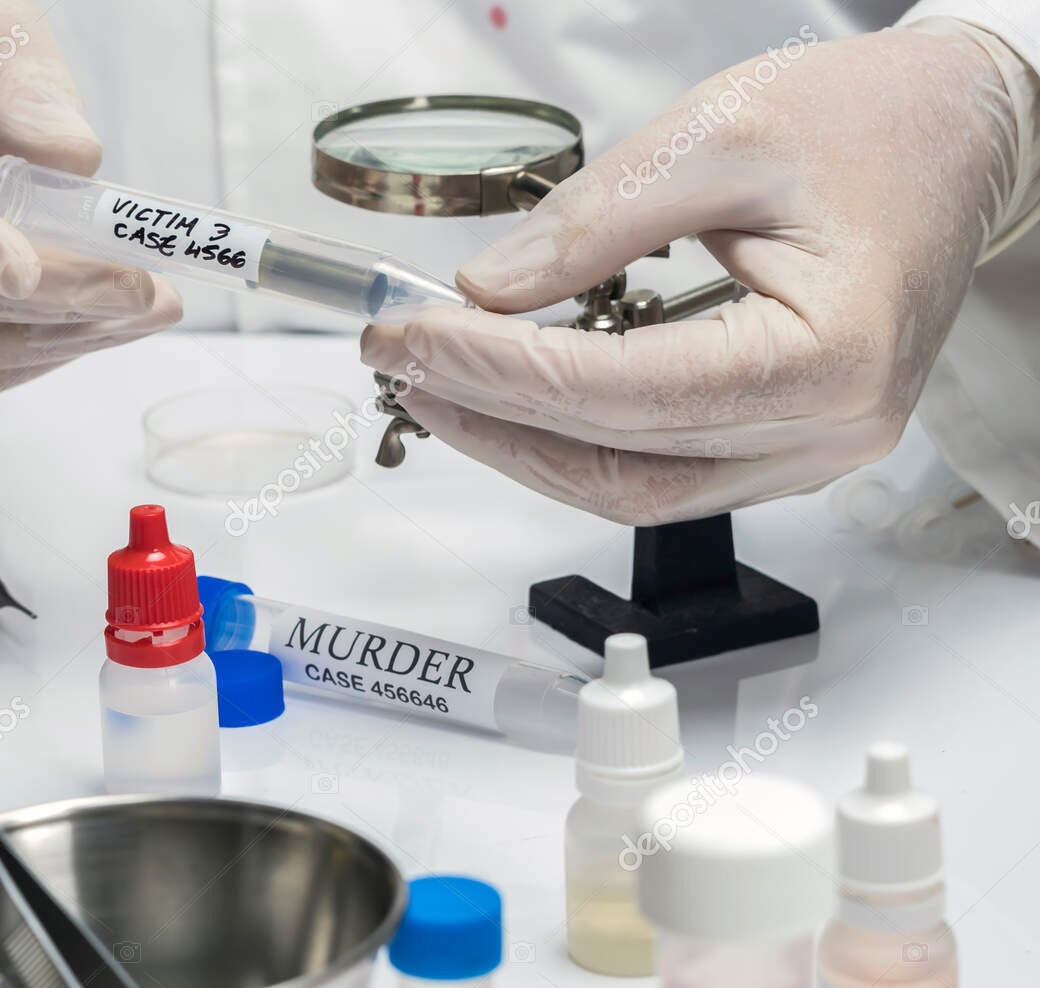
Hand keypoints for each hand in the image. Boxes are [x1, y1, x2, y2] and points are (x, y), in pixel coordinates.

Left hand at [361, 21, 1038, 523]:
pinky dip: (574, 444)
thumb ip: (596, 220)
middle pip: (619, 462)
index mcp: (829, 356)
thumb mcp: (722, 135)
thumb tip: (488, 290)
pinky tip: (512, 400)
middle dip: (493, 415)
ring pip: (632, 490)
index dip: (502, 370)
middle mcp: (827, 431)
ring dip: (523, 447)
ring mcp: (809, 452)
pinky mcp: (783, 446)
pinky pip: (659, 473)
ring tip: (438, 385)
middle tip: (402, 361)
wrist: (957, 136)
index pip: (624, 392)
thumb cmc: (870, 124)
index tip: (413, 333)